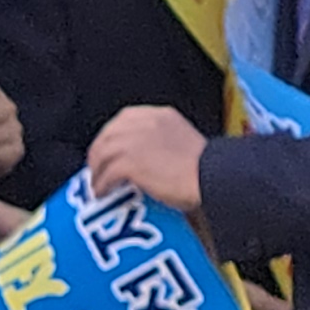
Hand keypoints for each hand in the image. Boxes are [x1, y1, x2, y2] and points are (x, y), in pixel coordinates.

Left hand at [85, 105, 207, 212]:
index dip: (112, 136)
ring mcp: (134, 141)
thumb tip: (148, 158)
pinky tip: (102, 194)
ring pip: (102, 153)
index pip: (124, 119)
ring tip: (96, 185)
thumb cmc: (207, 168)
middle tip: (96, 169)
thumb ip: (163, 141)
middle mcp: (144, 123)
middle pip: (108, 134)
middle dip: (98, 152)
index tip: (108, 150)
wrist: (213, 176)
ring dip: (96, 171)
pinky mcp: (130, 162)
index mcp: (159, 115)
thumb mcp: (183, 141)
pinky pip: (106, 174)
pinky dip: (101, 185)